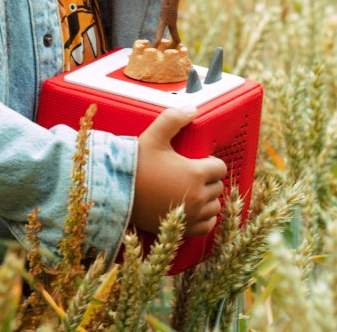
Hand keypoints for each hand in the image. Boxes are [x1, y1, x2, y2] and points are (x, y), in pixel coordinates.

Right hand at [132, 107, 226, 235]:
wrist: (116, 193)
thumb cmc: (135, 164)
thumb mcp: (153, 137)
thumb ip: (173, 119)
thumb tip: (192, 108)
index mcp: (195, 172)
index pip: (221, 168)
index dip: (211, 163)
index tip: (200, 161)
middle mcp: (198, 196)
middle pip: (218, 187)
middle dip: (209, 180)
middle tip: (192, 174)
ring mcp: (192, 215)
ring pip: (215, 207)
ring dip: (208, 199)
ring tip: (193, 191)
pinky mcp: (184, 229)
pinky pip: (207, 225)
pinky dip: (204, 218)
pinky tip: (194, 209)